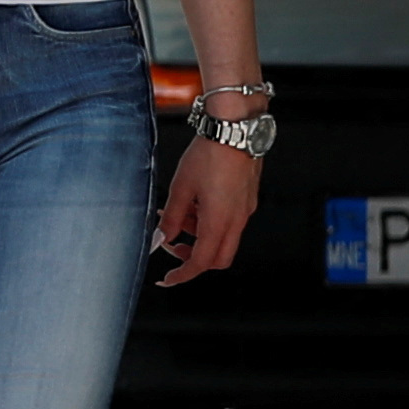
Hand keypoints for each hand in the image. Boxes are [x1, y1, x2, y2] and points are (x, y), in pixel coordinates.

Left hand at [154, 132, 259, 285]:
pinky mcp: (246, 199)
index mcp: (220, 222)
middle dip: (193, 257)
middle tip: (172, 245)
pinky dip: (208, 220)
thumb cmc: (209, 154)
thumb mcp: (181, 188)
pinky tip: (193, 202)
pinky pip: (228, 221)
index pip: (202, 262)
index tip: (168, 279)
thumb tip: (161, 239)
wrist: (234, 129)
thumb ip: (171, 218)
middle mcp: (237, 220)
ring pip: (222, 238)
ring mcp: (245, 210)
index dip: (183, 274)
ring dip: (198, 234)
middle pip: (218, 257)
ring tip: (177, 213)